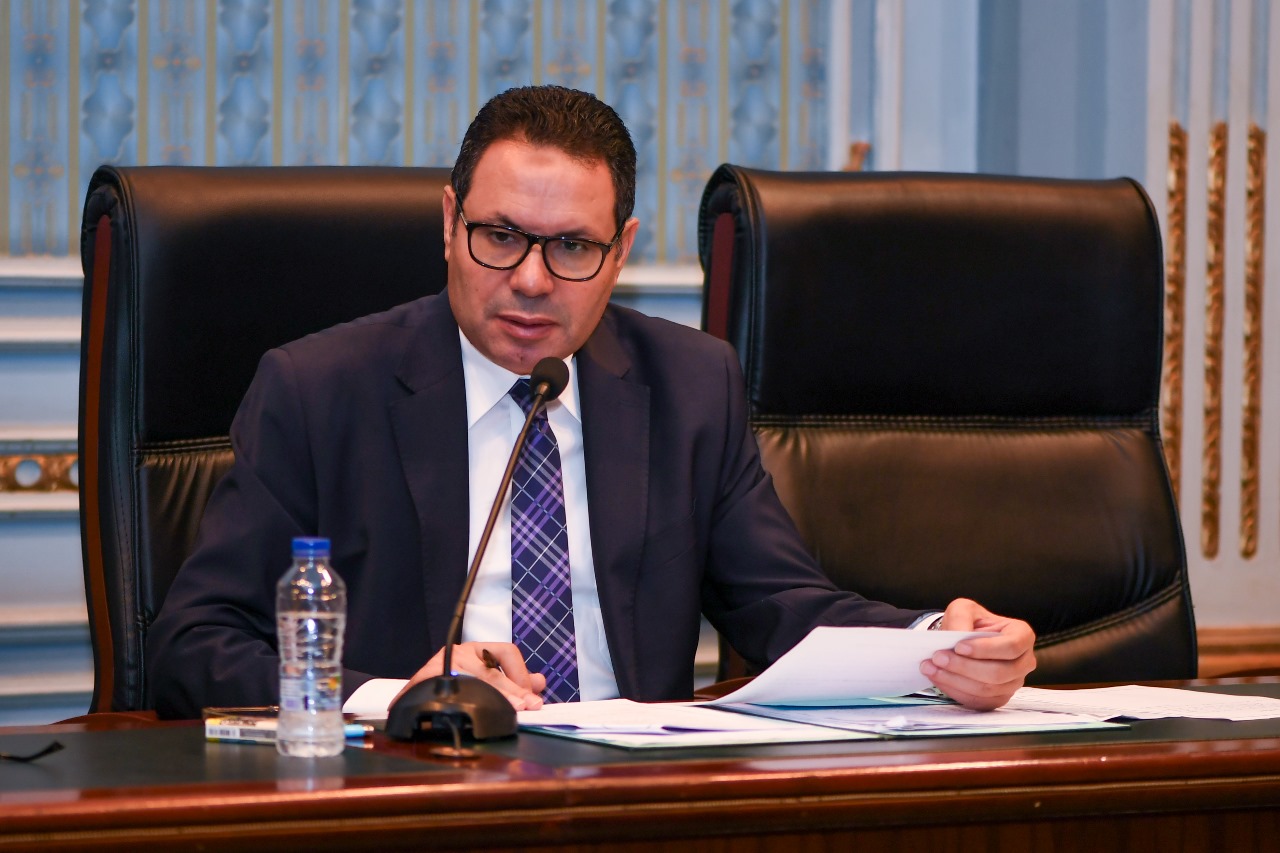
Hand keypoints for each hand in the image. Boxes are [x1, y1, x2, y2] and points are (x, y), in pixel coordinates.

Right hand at [391, 642, 547, 710]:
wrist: (416, 695)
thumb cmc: (456, 683)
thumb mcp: (488, 678)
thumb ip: (514, 681)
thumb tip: (540, 682)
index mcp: (478, 650)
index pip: (507, 653)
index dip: (522, 674)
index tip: (532, 697)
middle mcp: (460, 653)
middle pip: (492, 673)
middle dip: (513, 693)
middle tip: (529, 707)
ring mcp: (442, 666)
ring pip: (473, 684)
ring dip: (495, 700)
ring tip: (511, 712)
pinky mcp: (424, 682)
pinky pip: (447, 695)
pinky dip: (462, 707)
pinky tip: (473, 717)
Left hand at [919, 598, 1035, 710]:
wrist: (963, 640)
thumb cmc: (968, 622)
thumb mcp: (963, 609)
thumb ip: (961, 618)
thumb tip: (959, 636)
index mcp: (1022, 635)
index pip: (1011, 647)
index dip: (985, 649)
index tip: (958, 647)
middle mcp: (1024, 662)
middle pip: (998, 672)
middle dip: (964, 667)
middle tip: (937, 658)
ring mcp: (1013, 683)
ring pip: (987, 689)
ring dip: (955, 680)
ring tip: (931, 668)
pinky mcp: (999, 698)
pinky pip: (979, 701)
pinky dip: (956, 691)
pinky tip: (939, 679)